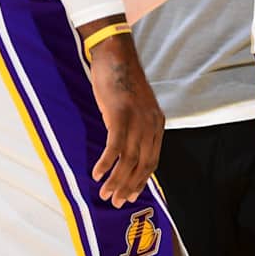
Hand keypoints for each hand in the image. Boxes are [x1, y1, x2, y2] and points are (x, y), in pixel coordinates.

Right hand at [86, 28, 163, 206]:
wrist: (115, 53)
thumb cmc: (120, 81)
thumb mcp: (134, 107)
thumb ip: (133, 127)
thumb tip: (122, 150)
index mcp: (157, 123)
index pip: (152, 160)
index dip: (141, 181)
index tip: (129, 195)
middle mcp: (151, 123)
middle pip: (143, 164)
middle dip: (128, 186)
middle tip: (115, 202)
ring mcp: (137, 119)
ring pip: (129, 158)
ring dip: (116, 180)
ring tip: (104, 194)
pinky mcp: (120, 113)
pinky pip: (115, 145)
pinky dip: (106, 162)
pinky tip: (97, 173)